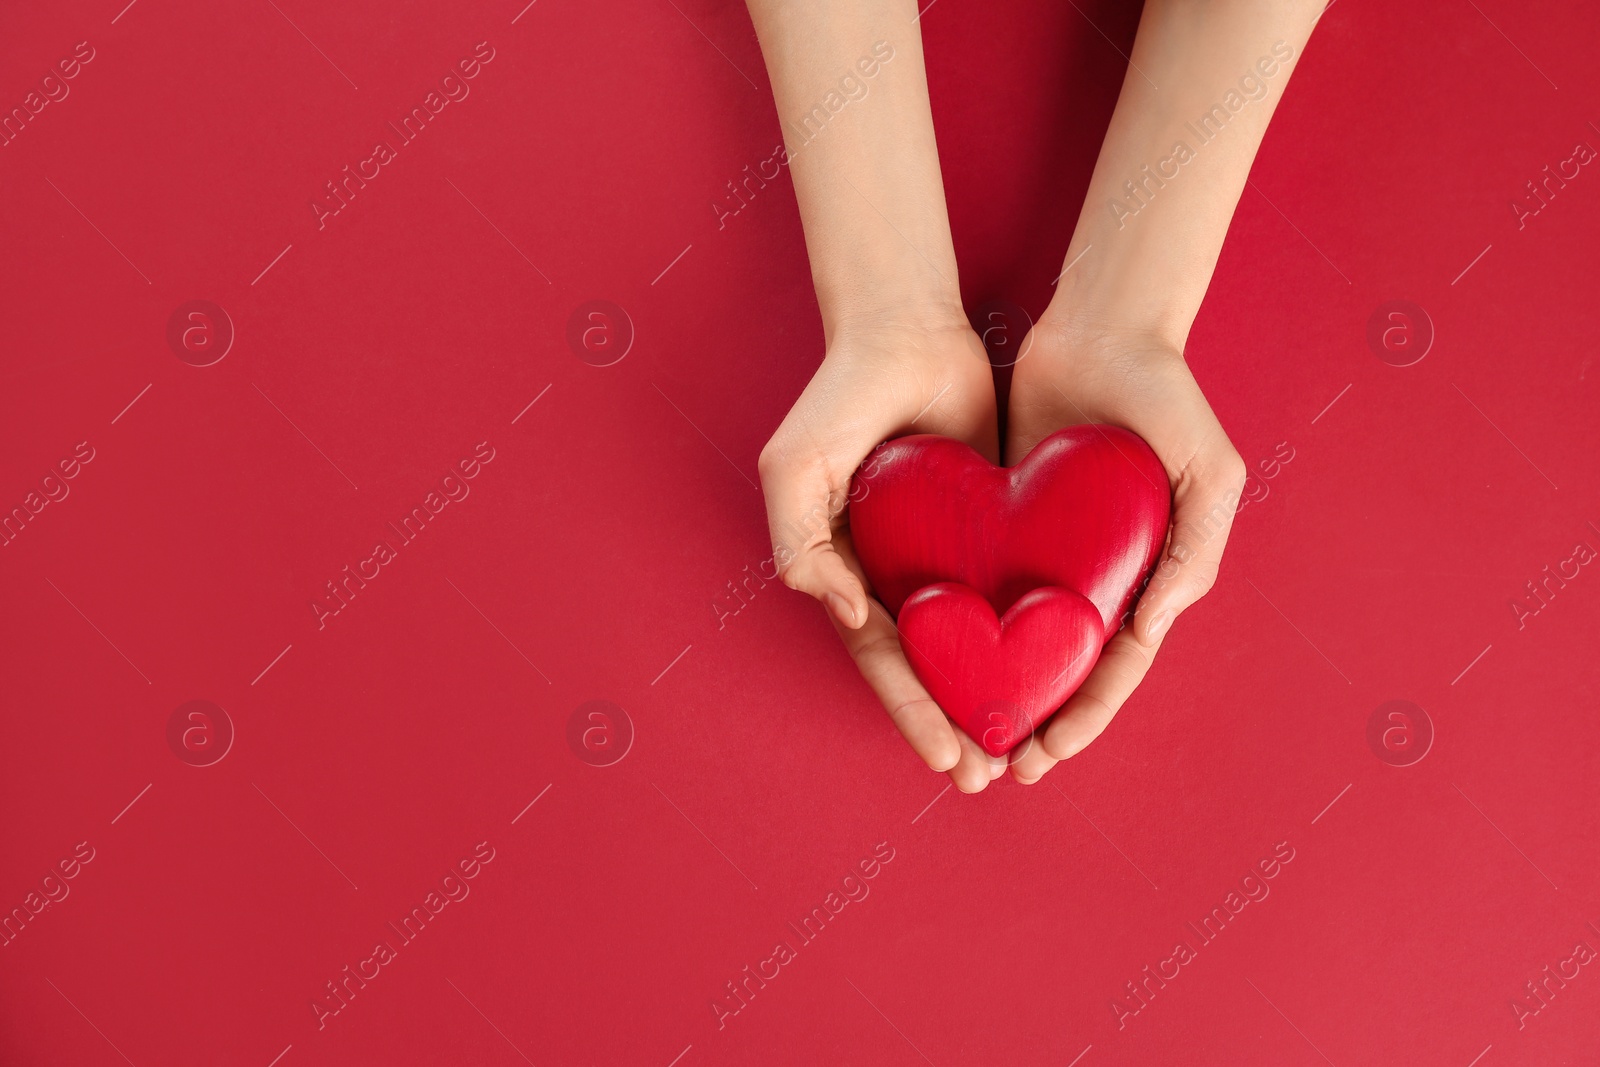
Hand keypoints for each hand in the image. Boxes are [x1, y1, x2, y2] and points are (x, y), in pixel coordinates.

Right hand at [758, 318, 1011, 792]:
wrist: (907, 326)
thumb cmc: (841, 396)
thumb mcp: (794, 467)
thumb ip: (800, 543)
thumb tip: (849, 615)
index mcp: (849, 572)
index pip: (885, 660)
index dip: (914, 711)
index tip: (952, 756)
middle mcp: (897, 571)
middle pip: (931, 666)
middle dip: (957, 724)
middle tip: (991, 776)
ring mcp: (944, 551)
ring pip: (976, 640)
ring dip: (995, 695)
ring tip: (1026, 746)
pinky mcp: (991, 524)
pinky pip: (1012, 588)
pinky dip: (1027, 634)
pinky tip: (1058, 671)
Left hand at [1004, 314, 1245, 783]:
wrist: (1100, 326)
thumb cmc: (1168, 396)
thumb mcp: (1209, 471)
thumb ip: (1195, 550)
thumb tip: (1152, 630)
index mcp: (1146, 574)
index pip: (1114, 665)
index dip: (1084, 715)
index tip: (1048, 755)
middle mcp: (1094, 571)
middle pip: (1059, 665)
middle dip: (1032, 720)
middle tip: (994, 765)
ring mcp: (1044, 547)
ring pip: (1012, 636)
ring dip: (989, 687)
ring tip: (957, 731)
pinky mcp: (999, 517)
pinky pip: (975, 578)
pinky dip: (957, 621)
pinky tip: (927, 657)